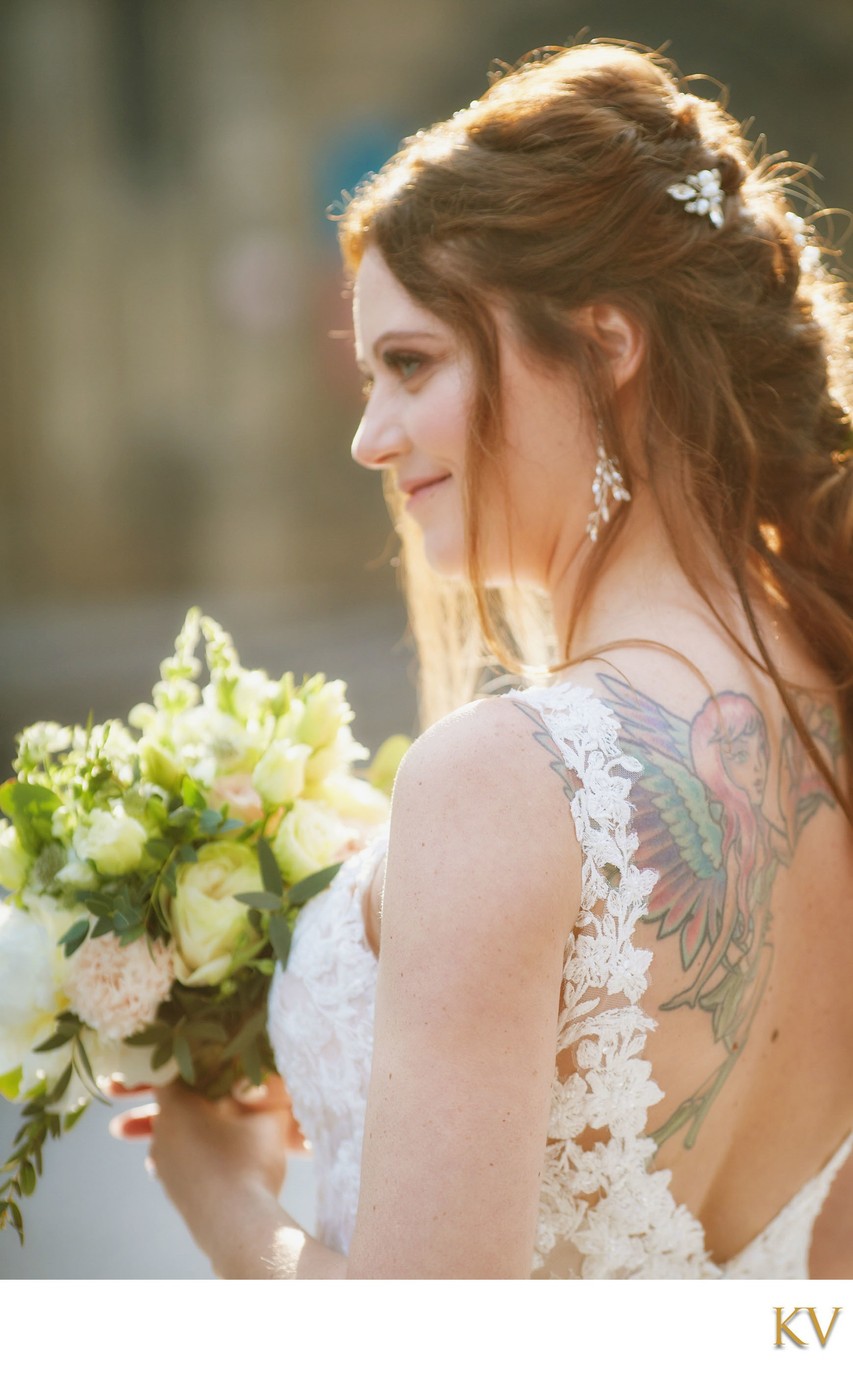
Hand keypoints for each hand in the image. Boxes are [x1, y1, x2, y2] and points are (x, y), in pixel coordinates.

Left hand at [109, 1075, 307, 1261]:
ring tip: (221, 1123)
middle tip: (220, 1088)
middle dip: (194, 1092)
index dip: (190, 1059)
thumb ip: (264, 1085)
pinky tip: (216, 1153)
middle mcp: (161, 1130)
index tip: (207, 1056)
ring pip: (173, 1130)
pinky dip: (194, 1149)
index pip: (171, 1068)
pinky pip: (178, 1156)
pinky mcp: (171, 1188)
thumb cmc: (251, 1162)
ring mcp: (162, 1162)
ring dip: (193, 1124)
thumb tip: (259, 1071)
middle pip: (171, 1100)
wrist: (239, 1228)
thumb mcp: (268, 1113)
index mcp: (176, 1102)